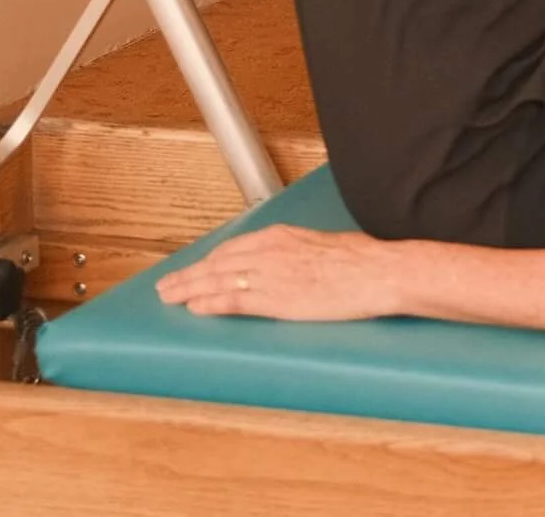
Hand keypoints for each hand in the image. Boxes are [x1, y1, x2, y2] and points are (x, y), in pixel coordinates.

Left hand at [157, 224, 402, 320]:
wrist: (378, 271)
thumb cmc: (363, 259)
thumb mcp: (326, 245)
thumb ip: (303, 253)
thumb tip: (300, 264)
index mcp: (282, 236)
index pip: (233, 248)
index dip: (209, 260)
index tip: (196, 268)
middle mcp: (269, 252)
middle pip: (217, 263)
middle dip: (190, 274)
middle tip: (167, 285)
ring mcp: (270, 275)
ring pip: (217, 281)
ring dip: (190, 289)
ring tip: (169, 297)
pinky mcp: (275, 299)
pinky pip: (233, 300)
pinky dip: (210, 304)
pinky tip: (194, 308)